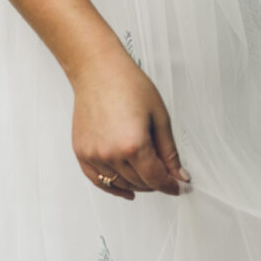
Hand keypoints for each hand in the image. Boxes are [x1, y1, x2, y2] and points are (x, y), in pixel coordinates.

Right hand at [70, 48, 190, 198]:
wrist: (98, 71)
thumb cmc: (128, 86)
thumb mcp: (160, 117)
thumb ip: (169, 152)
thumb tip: (179, 176)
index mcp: (133, 145)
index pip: (156, 179)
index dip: (171, 185)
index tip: (179, 187)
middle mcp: (110, 154)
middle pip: (140, 183)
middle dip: (157, 183)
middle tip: (168, 175)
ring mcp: (93, 155)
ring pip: (120, 184)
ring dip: (138, 184)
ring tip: (148, 175)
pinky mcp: (82, 152)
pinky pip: (98, 180)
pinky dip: (113, 187)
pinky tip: (126, 189)